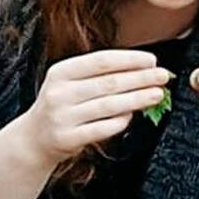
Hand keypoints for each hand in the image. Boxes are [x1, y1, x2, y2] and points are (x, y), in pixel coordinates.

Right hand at [21, 50, 170, 168]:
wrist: (34, 138)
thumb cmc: (62, 106)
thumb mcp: (71, 83)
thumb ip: (100, 75)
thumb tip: (144, 68)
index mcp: (61, 72)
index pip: (101, 61)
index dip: (129, 60)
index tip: (152, 60)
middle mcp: (59, 93)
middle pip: (109, 83)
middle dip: (140, 79)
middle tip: (164, 76)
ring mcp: (63, 117)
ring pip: (109, 106)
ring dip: (137, 99)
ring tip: (158, 94)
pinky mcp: (68, 138)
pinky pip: (103, 128)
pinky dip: (121, 121)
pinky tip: (133, 115)